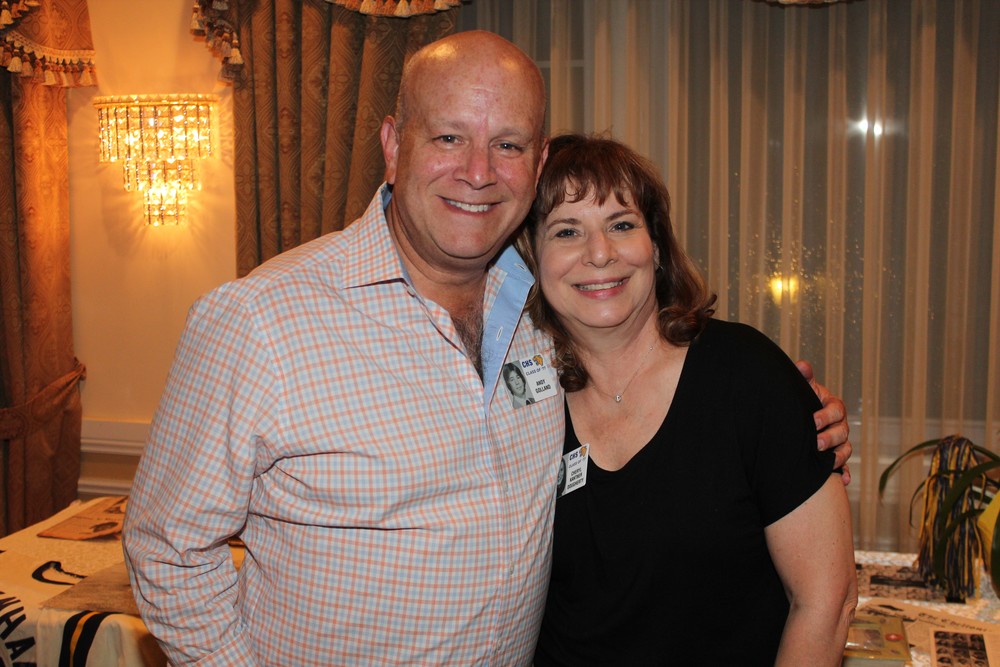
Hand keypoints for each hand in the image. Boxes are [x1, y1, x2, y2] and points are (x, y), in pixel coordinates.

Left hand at [796, 360, 851, 484]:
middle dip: (830, 438)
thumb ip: (804, 378)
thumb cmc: (801, 402)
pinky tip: (844, 481)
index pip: (836, 409)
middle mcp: (839, 424)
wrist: (796, 420)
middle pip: (843, 432)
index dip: (826, 415)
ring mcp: (840, 442)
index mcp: (832, 407)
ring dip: (838, 457)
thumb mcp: (802, 390)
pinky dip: (845, 474)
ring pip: (845, 450)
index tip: (813, 421)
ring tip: (827, 462)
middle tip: (816, 444)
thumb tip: (802, 365)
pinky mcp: (836, 458)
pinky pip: (845, 467)